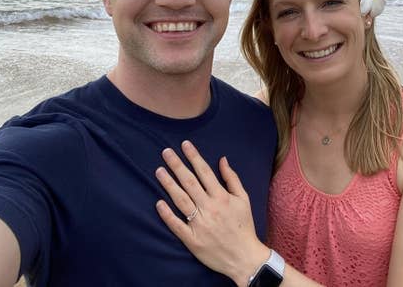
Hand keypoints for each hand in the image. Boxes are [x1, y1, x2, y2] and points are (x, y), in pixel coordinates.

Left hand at [155, 141, 269, 286]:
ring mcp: (199, 224)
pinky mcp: (192, 240)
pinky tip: (158, 203)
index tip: (184, 144)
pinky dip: (167, 214)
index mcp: (222, 197)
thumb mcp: (243, 199)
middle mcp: (209, 208)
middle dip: (177, 165)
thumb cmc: (243, 225)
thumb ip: (232, 178)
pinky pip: (177, 225)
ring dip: (169, 184)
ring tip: (159, 171)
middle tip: (166, 152)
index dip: (194, 157)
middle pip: (189, 182)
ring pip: (181, 200)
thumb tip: (222, 159)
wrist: (244, 257)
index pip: (204, 172)